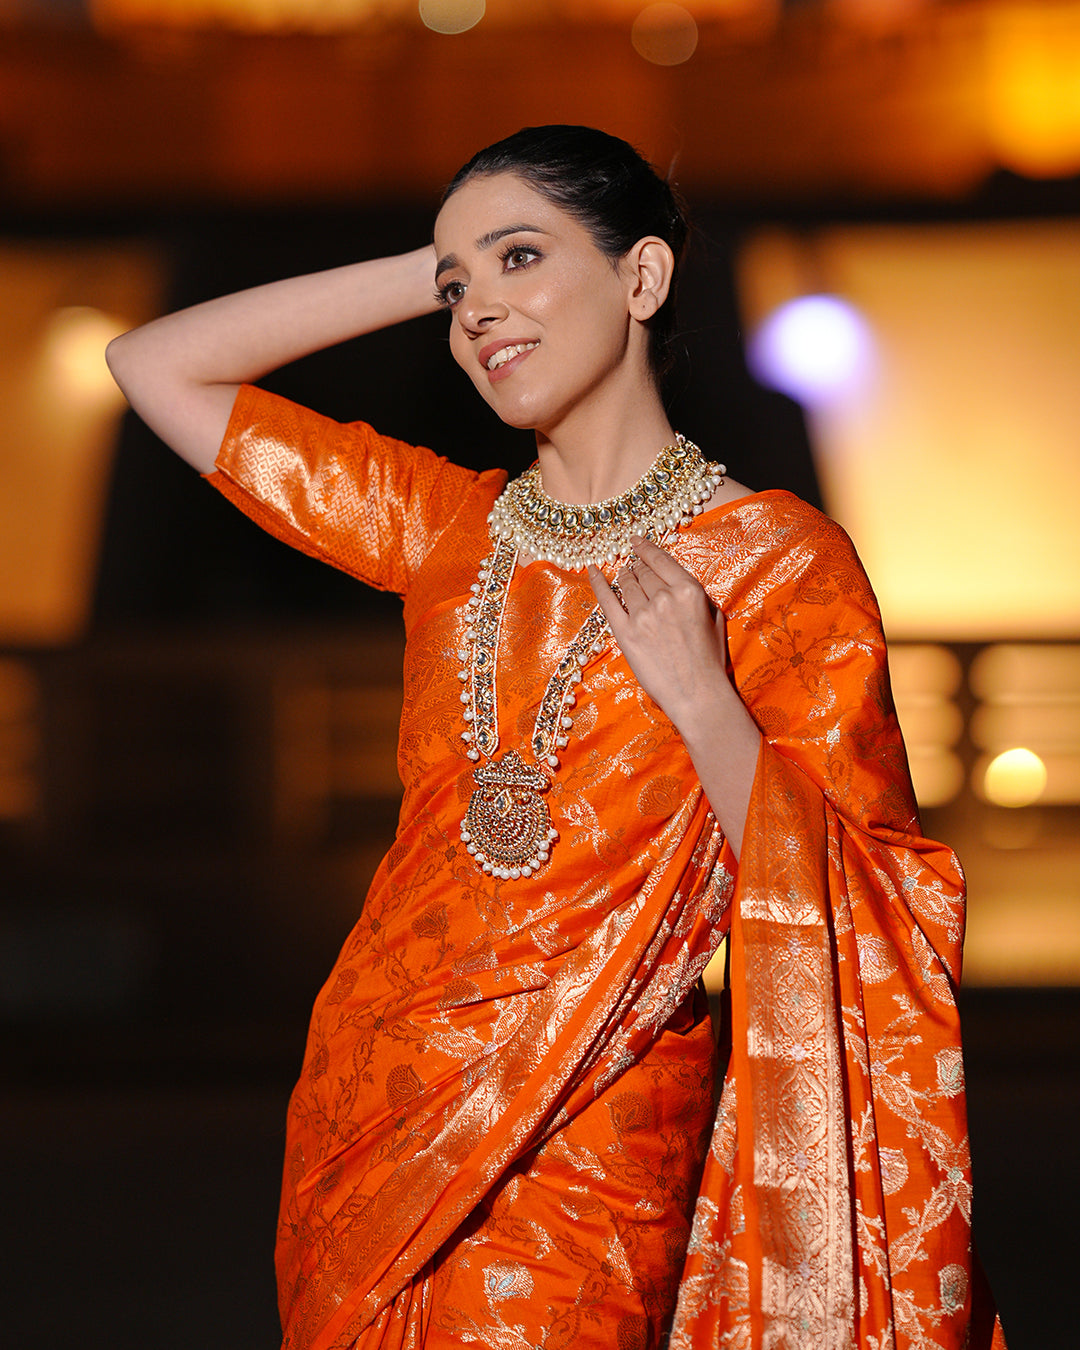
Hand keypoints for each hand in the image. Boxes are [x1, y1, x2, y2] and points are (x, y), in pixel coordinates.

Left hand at [587, 537, 731, 728]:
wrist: (697, 694)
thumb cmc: (710, 660)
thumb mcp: (715, 618)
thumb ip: (697, 596)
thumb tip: (679, 583)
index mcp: (689, 591)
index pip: (661, 561)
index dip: (646, 548)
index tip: (636, 541)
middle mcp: (664, 598)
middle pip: (643, 572)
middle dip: (637, 566)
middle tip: (632, 564)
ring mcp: (642, 616)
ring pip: (627, 584)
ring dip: (623, 575)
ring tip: (622, 572)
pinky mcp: (625, 634)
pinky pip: (607, 601)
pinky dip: (598, 583)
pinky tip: (593, 571)